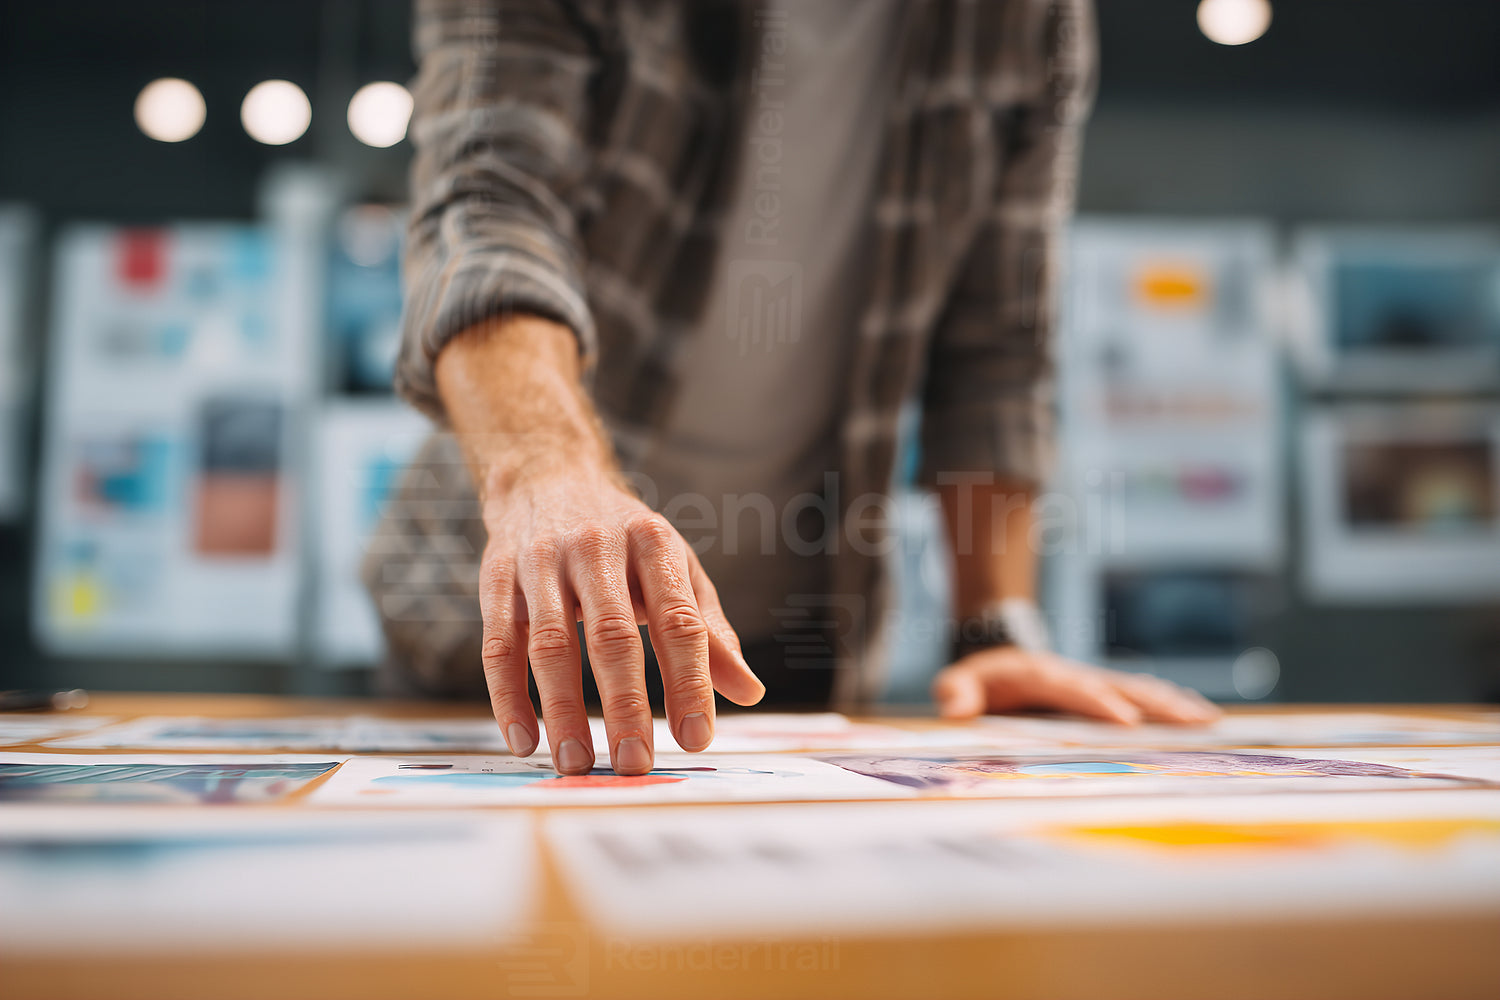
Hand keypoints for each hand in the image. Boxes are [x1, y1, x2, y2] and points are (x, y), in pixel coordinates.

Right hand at [478, 462, 764, 774]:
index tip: (698, 740)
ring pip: (549, 644)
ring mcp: (540, 561)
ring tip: (578, 764)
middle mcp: (596, 547)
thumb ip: (710, 632)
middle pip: (612, 635)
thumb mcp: (676, 569)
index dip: (690, 683)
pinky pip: (497, 645)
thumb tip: (749, 692)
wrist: (548, 478)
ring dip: (562, 710)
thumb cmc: (626, 541)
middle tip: (636, 762)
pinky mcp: (496, 578)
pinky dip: (508, 697)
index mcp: (653, 543)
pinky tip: (525, 740)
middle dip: (625, 705)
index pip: (679, 621)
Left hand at [932, 646, 1219, 723]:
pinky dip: (1173, 704)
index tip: (1125, 720)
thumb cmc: (981, 680)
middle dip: (1154, 704)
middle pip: (1119, 686)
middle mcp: (1075, 675)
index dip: (1098, 702)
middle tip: (1190, 721)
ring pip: (1139, 689)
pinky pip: (1144, 695)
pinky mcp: (1107, 692)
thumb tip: (956, 710)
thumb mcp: (960, 681)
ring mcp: (1095, 682)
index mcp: (1041, 673)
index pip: (1073, 688)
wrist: (1001, 659)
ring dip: (1172, 704)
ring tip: (1207, 721)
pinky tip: (1203, 717)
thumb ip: (957, 692)